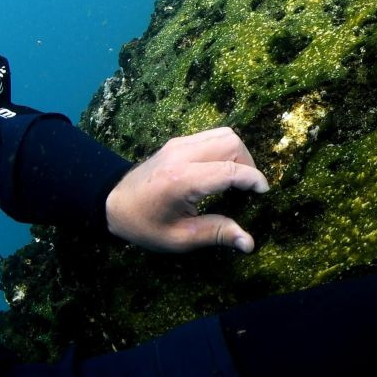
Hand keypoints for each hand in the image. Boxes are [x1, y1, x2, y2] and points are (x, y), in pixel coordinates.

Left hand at [105, 127, 268, 252]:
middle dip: (248, 163)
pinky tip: (220, 170)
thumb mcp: (179, 238)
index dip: (253, 179)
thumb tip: (249, 242)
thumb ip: (216, 234)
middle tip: (247, 188)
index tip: (263, 192)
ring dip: (238, 153)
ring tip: (236, 177)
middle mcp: (182, 155)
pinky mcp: (178, 141)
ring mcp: (179, 144)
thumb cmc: (145, 225)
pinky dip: (225, 149)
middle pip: (231, 143)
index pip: (230, 170)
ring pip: (224, 134)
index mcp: (182, 180)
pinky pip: (212, 136)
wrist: (112, 203)